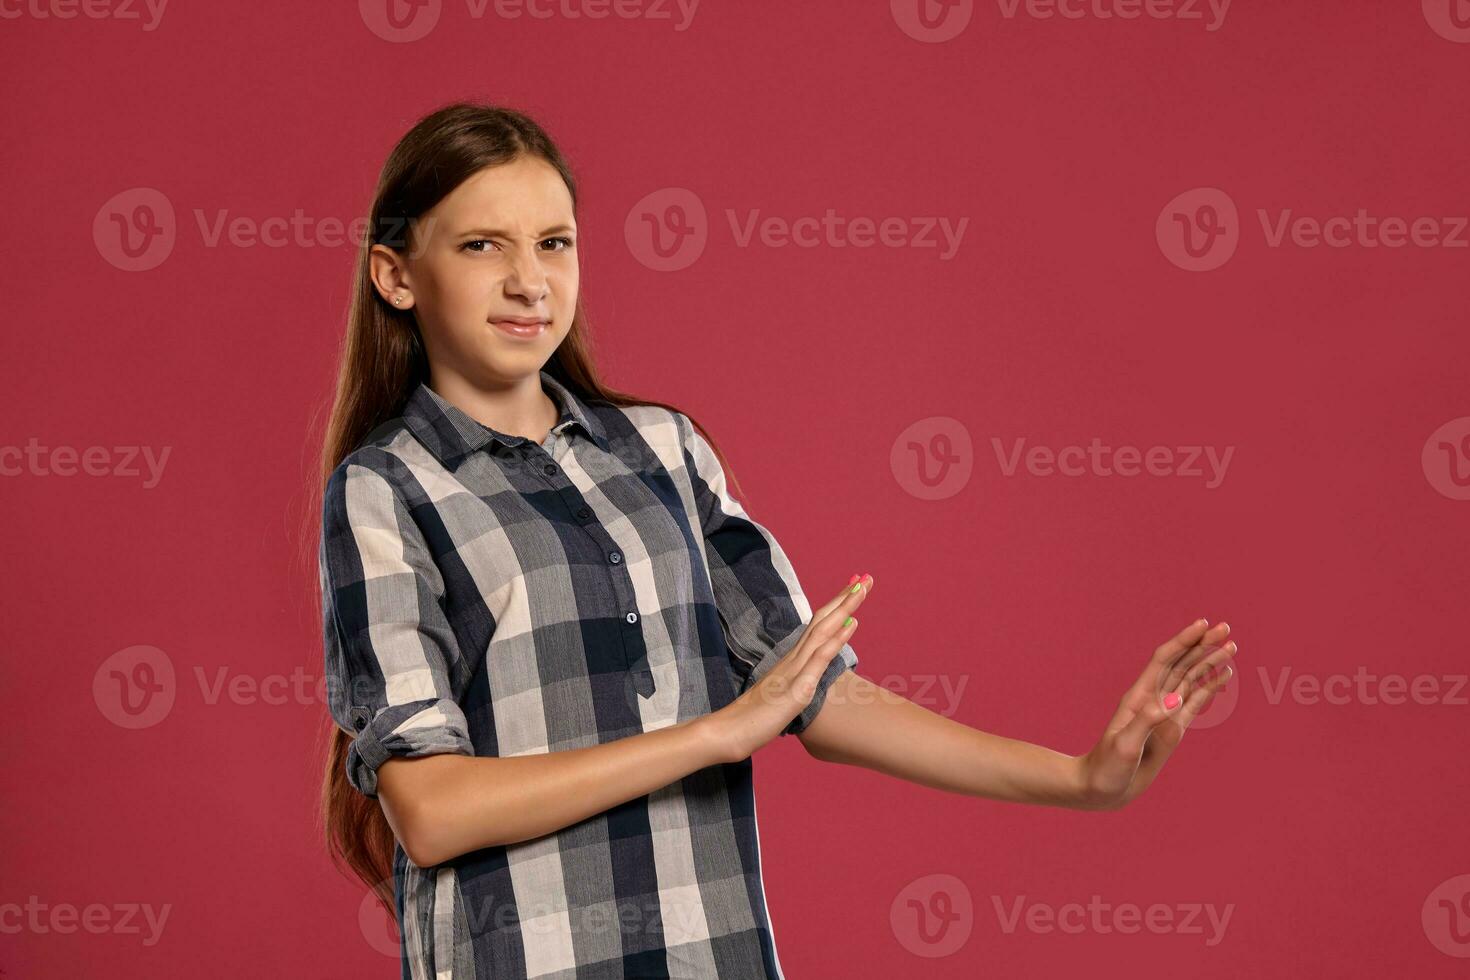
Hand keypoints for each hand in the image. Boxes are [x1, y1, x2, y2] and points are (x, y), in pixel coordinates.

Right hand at [708, 574, 872, 763]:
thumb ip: (791, 686)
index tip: (853, 589)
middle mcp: (793, 658)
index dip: (836, 607)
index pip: (817, 626)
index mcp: (791, 660)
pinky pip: (819, 658)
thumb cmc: (753, 718)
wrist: (729, 731)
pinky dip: (837, 638)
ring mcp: (795, 670)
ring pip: (823, 630)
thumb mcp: (779, 698)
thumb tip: (803, 683)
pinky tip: (852, 622)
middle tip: (866, 577)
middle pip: (822, 620)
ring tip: (863, 587)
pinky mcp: (797, 688)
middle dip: (845, 598)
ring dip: (844, 607)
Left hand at [1077, 618, 1237, 809]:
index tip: (1203, 625)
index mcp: (1140, 696)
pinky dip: (1210, 688)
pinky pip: (1195, 702)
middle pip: (1181, 664)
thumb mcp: (1125, 746)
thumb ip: (1148, 721)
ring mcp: (1164, 713)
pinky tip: (1223, 677)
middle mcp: (1153, 699)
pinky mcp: (1173, 729)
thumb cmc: (1107, 767)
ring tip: (1232, 647)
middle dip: (1203, 645)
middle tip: (1226, 628)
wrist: (1102, 788)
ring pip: (1191, 680)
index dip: (1183, 640)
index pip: (1165, 659)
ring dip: (1210, 662)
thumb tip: (1175, 699)